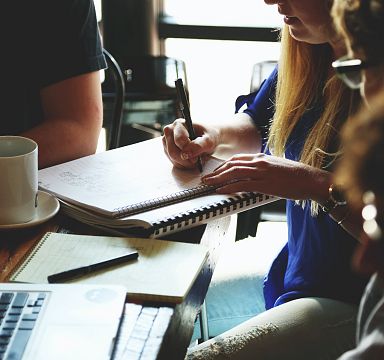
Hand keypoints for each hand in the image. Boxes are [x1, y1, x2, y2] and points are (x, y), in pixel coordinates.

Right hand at [162, 118, 218, 168]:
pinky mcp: (167, 150)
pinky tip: (190, 160)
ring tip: (195, 159)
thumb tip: (187, 154)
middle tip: (196, 160)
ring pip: (172, 158)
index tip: (197, 156)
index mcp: (179, 124)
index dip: (188, 150)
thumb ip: (199, 145)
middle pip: (172, 151)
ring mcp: (167, 141)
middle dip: (186, 159)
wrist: (207, 139)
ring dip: (185, 163)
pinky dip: (183, 164)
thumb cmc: (208, 136)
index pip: (179, 140)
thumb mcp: (209, 140)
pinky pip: (173, 162)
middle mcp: (170, 131)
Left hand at [202, 153, 329, 200]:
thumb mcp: (276, 166)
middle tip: (206, 178)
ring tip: (208, 184)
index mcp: (262, 157)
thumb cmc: (297, 175)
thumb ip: (263, 168)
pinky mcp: (265, 183)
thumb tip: (253, 174)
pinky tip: (221, 190)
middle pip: (231, 164)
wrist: (311, 179)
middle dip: (216, 172)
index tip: (215, 171)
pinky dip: (229, 187)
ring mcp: (262, 172)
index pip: (236, 159)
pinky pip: (242, 184)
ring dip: (218, 178)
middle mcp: (259, 162)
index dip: (223, 165)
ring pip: (234, 173)